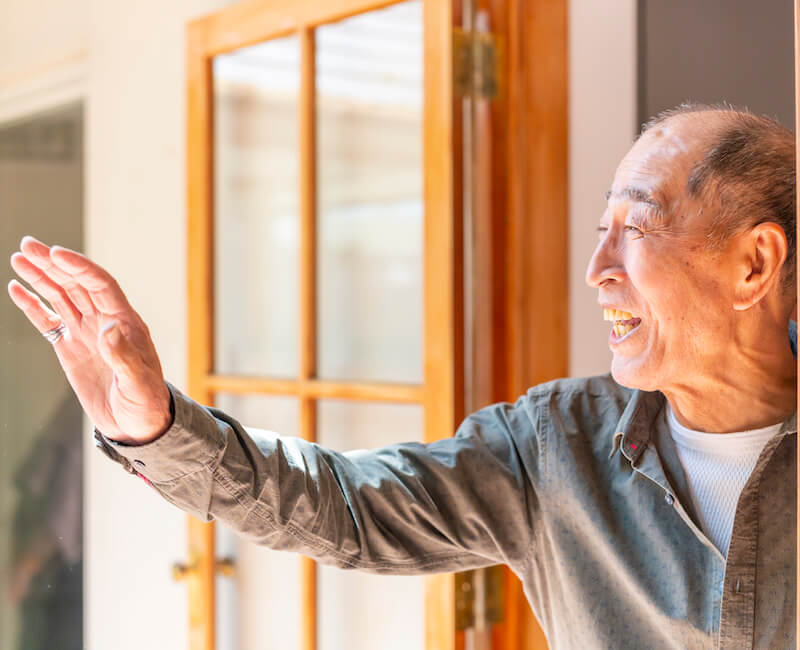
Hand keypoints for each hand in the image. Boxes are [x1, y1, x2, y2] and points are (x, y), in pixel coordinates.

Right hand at [8, 236, 171, 443]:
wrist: (136, 424)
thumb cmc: (145, 402)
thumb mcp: (138, 382)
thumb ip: (123, 356)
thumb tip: (109, 327)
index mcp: (126, 322)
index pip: (100, 285)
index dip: (79, 267)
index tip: (55, 253)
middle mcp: (105, 321)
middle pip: (77, 284)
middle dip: (53, 264)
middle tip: (28, 245)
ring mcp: (86, 332)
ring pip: (61, 297)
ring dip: (41, 277)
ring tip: (19, 258)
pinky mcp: (71, 348)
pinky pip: (49, 320)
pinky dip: (33, 305)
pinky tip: (17, 288)